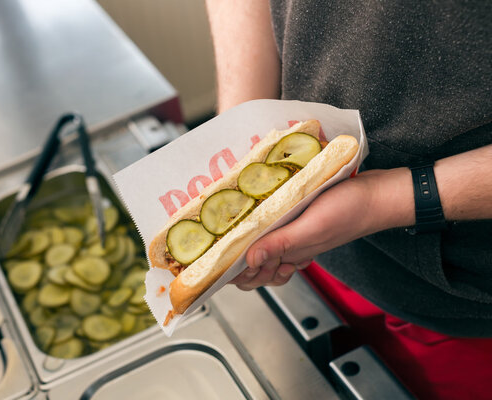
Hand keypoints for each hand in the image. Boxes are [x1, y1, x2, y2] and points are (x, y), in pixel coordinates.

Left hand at [230, 168, 413, 289]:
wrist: (379, 195)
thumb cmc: (350, 212)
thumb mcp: (311, 228)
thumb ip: (281, 245)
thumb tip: (249, 261)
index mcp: (291, 255)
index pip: (254, 275)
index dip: (232, 273)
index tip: (211, 262)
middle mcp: (292, 248)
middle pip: (255, 263)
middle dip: (235, 259)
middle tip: (215, 243)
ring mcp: (298, 234)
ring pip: (265, 246)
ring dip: (248, 242)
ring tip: (231, 230)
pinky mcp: (303, 218)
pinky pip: (279, 228)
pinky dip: (265, 226)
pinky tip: (259, 216)